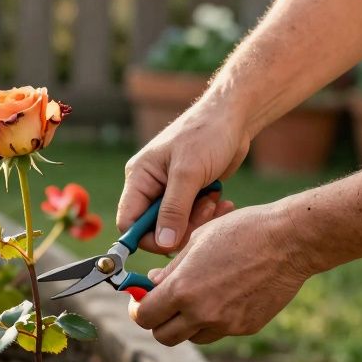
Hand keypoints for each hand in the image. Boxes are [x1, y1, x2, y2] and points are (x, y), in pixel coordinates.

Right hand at [117, 101, 246, 252]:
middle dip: (181, 228)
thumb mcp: (189, 172)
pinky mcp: (190, 193)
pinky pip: (193, 217)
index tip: (172, 242)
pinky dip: (208, 214)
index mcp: (139, 178)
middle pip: (155, 228)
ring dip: (198, 220)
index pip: (128, 222)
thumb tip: (163, 243)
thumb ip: (174, 210)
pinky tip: (222, 201)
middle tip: (205, 211)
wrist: (233, 117)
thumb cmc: (207, 134)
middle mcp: (151, 186)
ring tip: (215, 201)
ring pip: (177, 226)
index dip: (147, 238)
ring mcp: (170, 191)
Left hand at [130, 201, 316, 345]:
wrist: (288, 241)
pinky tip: (224, 295)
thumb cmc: (240, 231)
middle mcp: (201, 313)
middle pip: (163, 336)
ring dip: (186, 323)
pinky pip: (219, 331)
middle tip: (164, 304)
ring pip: (191, 337)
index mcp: (183, 289)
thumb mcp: (196, 241)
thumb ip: (170, 270)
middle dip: (159, 321)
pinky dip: (213, 320)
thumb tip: (151, 284)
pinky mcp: (246, 327)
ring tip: (196, 297)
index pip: (144, 316)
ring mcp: (226, 324)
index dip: (138, 309)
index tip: (142, 300)